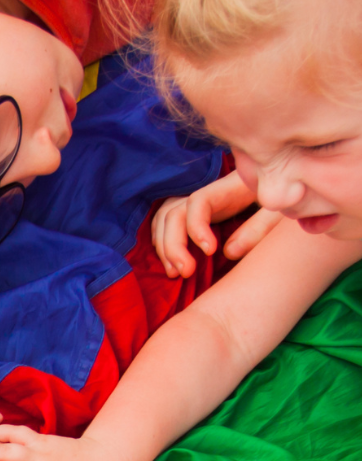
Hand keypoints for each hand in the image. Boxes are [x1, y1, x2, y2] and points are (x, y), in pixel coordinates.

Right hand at [151, 170, 282, 278]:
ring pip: (165, 218)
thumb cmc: (294, 199)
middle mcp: (211, 192)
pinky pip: (171, 224)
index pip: (199, 201)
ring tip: (175, 273)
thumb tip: (228, 252)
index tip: (210, 252)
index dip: (196, 227)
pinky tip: (175, 264)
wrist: (298, 189)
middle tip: (185, 272)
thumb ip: (259, 228)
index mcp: (232, 187)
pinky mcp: (202, 214)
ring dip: (164, 246)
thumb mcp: (283, 212)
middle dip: (172, 244)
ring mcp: (204, 203)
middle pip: (173, 211)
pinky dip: (165, 243)